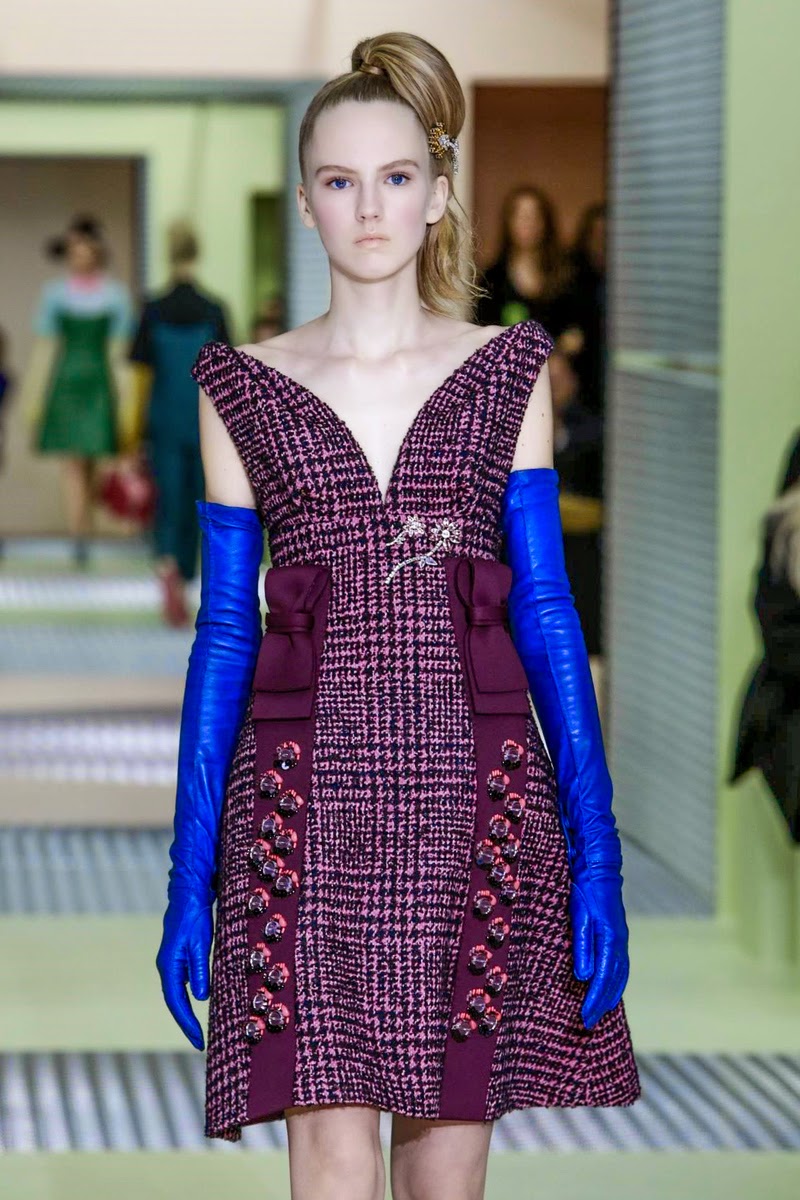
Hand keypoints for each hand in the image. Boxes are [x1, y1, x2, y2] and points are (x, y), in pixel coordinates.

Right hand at [155, 887, 212, 1049]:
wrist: (189, 893)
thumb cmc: (195, 916)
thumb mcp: (200, 943)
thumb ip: (199, 970)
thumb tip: (201, 998)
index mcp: (169, 965)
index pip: (176, 1002)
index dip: (186, 1022)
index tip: (198, 1040)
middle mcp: (167, 966)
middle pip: (175, 1001)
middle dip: (186, 1022)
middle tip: (199, 1042)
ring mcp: (172, 961)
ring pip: (178, 993)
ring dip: (187, 1011)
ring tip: (200, 1029)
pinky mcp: (179, 956)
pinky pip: (183, 982)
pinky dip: (191, 996)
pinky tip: (202, 1002)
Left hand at [569, 864, 629, 1028]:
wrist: (597, 866)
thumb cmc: (584, 889)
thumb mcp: (578, 916)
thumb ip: (582, 946)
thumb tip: (583, 977)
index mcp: (610, 939)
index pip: (603, 978)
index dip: (594, 1000)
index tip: (584, 1018)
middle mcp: (618, 942)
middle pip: (614, 981)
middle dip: (602, 1003)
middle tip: (589, 1023)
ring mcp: (619, 938)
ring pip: (619, 974)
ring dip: (609, 994)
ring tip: (598, 1012)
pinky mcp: (615, 933)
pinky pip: (618, 964)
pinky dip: (613, 981)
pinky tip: (605, 987)